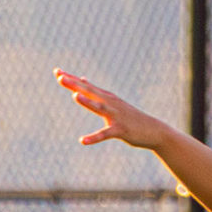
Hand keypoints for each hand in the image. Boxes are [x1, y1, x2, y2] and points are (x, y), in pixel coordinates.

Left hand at [57, 69, 173, 151]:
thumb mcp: (111, 102)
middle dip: (75, 85)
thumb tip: (82, 79)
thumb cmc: (129, 117)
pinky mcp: (120, 130)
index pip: (85, 86)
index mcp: (106, 97)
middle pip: (90, 92)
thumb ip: (95, 92)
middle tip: (60, 77)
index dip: (71, 79)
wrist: (154, 130)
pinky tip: (82, 141)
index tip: (56, 71)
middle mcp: (110, 103)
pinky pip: (105, 134)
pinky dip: (94, 137)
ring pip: (99, 107)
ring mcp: (116, 115)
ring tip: (75, 96)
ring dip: (87, 102)